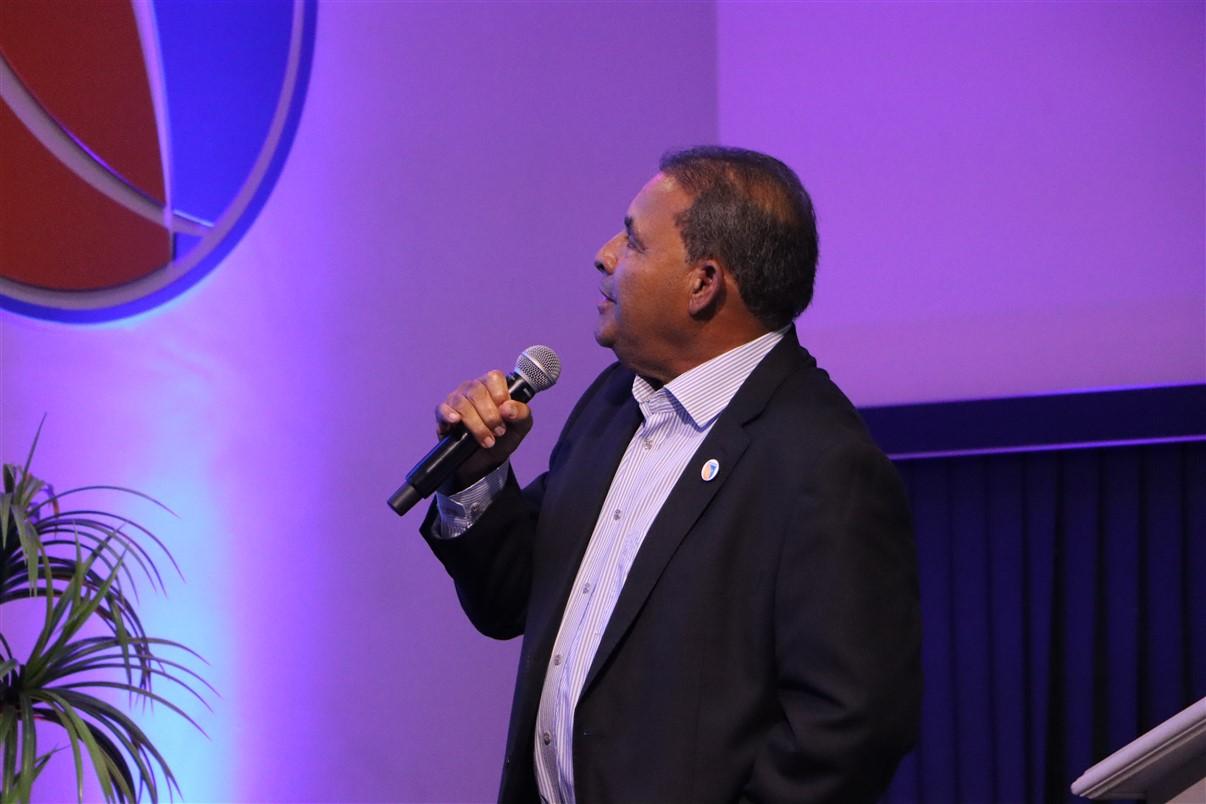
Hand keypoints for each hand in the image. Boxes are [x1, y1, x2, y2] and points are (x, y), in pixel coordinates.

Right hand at [435, 370, 532, 487]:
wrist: (487, 460)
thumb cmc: (504, 437)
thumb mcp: (520, 426)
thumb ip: (521, 413)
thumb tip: (507, 408)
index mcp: (492, 385)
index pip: (494, 377)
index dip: (500, 395)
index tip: (506, 414)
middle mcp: (473, 388)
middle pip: (477, 391)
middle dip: (490, 416)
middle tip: (499, 432)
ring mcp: (456, 399)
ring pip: (461, 403)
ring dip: (476, 424)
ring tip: (487, 441)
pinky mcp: (443, 414)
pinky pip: (442, 409)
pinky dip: (448, 415)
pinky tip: (456, 422)